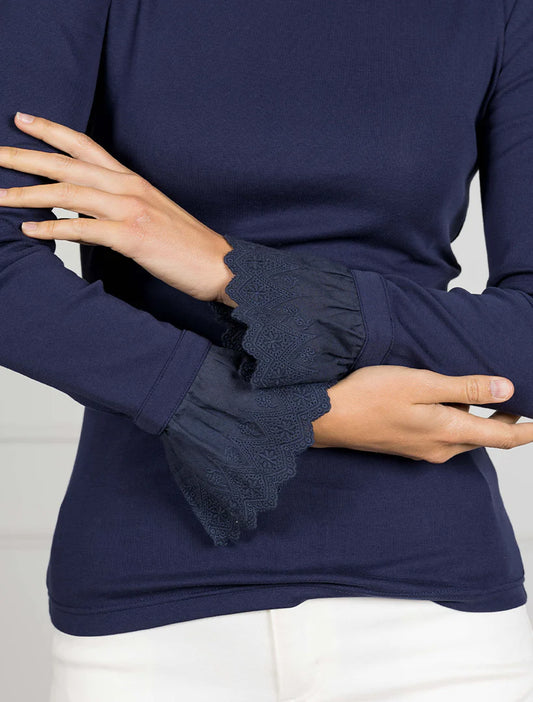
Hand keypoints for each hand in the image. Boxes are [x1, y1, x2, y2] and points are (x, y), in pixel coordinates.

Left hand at [0, 112, 235, 302]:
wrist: (219, 265)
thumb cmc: (185, 245)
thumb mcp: (150, 217)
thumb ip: (116, 210)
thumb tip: (79, 216)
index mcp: (133, 180)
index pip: (86, 146)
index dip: (52, 131)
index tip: (21, 120)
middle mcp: (130, 187)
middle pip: (68, 164)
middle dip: (25, 157)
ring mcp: (131, 210)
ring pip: (69, 192)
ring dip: (28, 194)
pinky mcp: (133, 237)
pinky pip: (84, 228)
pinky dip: (53, 228)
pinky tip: (30, 230)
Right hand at [311, 365, 532, 461]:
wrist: (328, 419)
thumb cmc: (370, 397)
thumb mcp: (422, 384)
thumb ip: (465, 388)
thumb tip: (506, 390)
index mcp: (449, 432)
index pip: (503, 436)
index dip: (529, 430)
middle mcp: (440, 448)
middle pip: (484, 436)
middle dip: (505, 420)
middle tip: (515, 398)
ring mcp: (422, 450)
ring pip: (462, 434)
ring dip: (475, 417)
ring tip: (473, 390)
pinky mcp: (407, 446)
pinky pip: (442, 435)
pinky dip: (453, 419)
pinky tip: (439, 399)